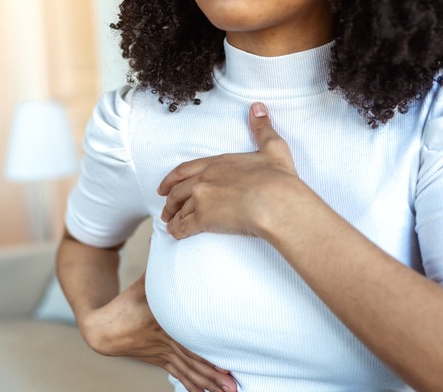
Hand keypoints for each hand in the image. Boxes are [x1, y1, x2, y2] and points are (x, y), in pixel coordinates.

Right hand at [80, 273, 237, 391]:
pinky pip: (179, 376)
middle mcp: (166, 341)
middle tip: (235, 386)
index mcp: (164, 322)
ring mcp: (163, 354)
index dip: (208, 353)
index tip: (228, 363)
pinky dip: (192, 388)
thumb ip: (162, 259)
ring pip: (190, 372)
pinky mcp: (161, 361)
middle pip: (194, 361)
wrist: (103, 326)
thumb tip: (171, 233)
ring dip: (209, 384)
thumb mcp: (146, 279)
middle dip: (215, 375)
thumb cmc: (128, 300)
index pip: (190, 339)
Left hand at [158, 102, 306, 239]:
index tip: (164, 186)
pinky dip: (177, 230)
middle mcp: (205, 179)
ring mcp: (202, 198)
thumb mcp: (273, 148)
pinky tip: (175, 233)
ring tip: (170, 223)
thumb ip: (262, 128)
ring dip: (172, 217)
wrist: (277, 202)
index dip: (172, 179)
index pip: (186, 170)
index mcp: (218, 163)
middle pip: (178, 191)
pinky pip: (183, 226)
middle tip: (165, 209)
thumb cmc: (278, 178)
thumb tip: (258, 107)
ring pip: (180, 209)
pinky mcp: (204, 218)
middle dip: (169, 201)